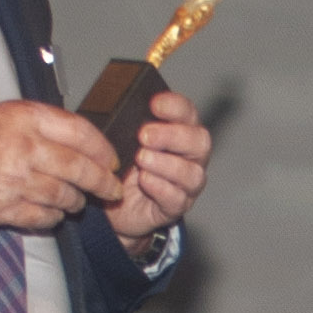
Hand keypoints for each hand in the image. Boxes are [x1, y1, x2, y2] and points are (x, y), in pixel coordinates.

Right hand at [0, 100, 128, 232]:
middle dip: (102, 182)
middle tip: (111, 189)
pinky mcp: (4, 208)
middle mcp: (23, 148)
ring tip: (77, 200)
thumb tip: (82, 143)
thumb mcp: (5, 114)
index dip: (103, 149)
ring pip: (65, 196)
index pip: (81, 132)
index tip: (112, 159)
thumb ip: (43, 125)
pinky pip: (44, 217)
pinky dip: (53, 217)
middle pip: (80, 168)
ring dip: (76, 201)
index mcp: (25, 118)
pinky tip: (53, 212)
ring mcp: (14, 181)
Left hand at [109, 87, 212, 248]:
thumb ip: (128, 123)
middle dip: (172, 136)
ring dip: (166, 164)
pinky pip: (177, 199)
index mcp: (180, 131)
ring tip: (141, 159)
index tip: (154, 104)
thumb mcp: (121, 139)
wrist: (113, 202)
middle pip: (200, 141)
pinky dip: (161, 188)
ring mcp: (187, 185)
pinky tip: (144, 180)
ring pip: (193, 174)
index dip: (175, 106)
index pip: (188, 113)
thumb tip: (120, 107)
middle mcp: (190, 157)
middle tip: (144, 135)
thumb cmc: (123, 164)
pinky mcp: (175, 207)